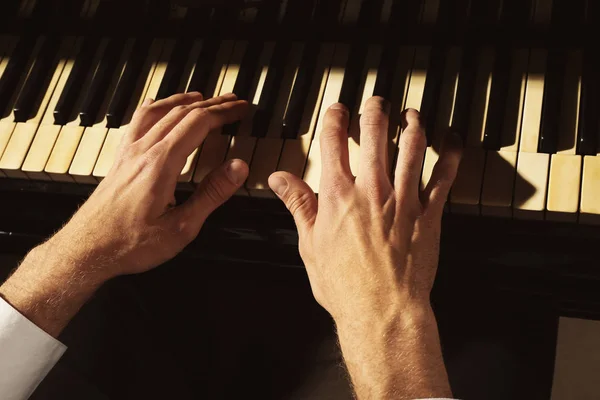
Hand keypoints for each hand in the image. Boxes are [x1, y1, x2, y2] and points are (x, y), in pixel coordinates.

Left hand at [0, 92, 248, 335]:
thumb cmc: (131, 243)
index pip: (198, 123)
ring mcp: (128, 152)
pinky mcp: (120, 158)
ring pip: (159, 111)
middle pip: (182, 112)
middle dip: (213, 104)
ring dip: (186, 100)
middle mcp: (143, 150)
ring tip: (204, 97)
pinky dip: (158, 107)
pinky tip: (160, 109)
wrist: (87, 250)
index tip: (241, 109)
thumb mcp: (182, 227)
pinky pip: (139, 120)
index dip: (224, 113)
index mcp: (161, 164)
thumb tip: (238, 168)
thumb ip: (211, 194)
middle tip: (234, 102)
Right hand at [269, 97, 461, 398]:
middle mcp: (372, 189)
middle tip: (376, 102)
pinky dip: (450, 154)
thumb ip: (298, 205)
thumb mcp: (310, 244)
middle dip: (375, 110)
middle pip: (375, 133)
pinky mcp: (429, 214)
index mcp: (339, 195)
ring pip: (411, 146)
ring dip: (411, 123)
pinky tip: (451, 140)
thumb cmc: (345, 285)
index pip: (334, 141)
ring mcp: (404, 199)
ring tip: (410, 114)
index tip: (338, 110)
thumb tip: (280, 180)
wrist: (382, 311)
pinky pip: (444, 177)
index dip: (335, 118)